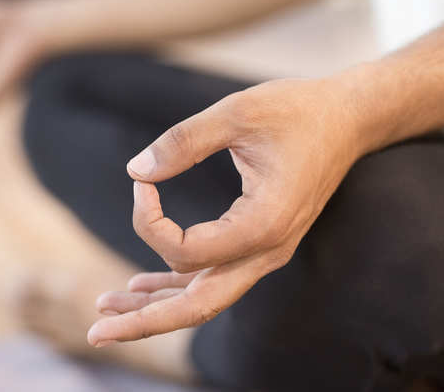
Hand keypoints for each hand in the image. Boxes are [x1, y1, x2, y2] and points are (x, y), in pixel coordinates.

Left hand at [88, 77, 364, 345]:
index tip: (142, 183)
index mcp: (265, 223)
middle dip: (145, 321)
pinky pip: (213, 277)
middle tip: (95, 332)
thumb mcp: (237, 112)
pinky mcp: (259, 242)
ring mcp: (265, 252)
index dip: (150, 222)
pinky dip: (177, 285)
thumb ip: (183, 141)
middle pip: (198, 306)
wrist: (348, 120)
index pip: (189, 251)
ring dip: (156, 308)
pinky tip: (141, 288)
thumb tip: (135, 170)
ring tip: (106, 313)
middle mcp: (267, 251)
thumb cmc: (298, 111)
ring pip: (204, 298)